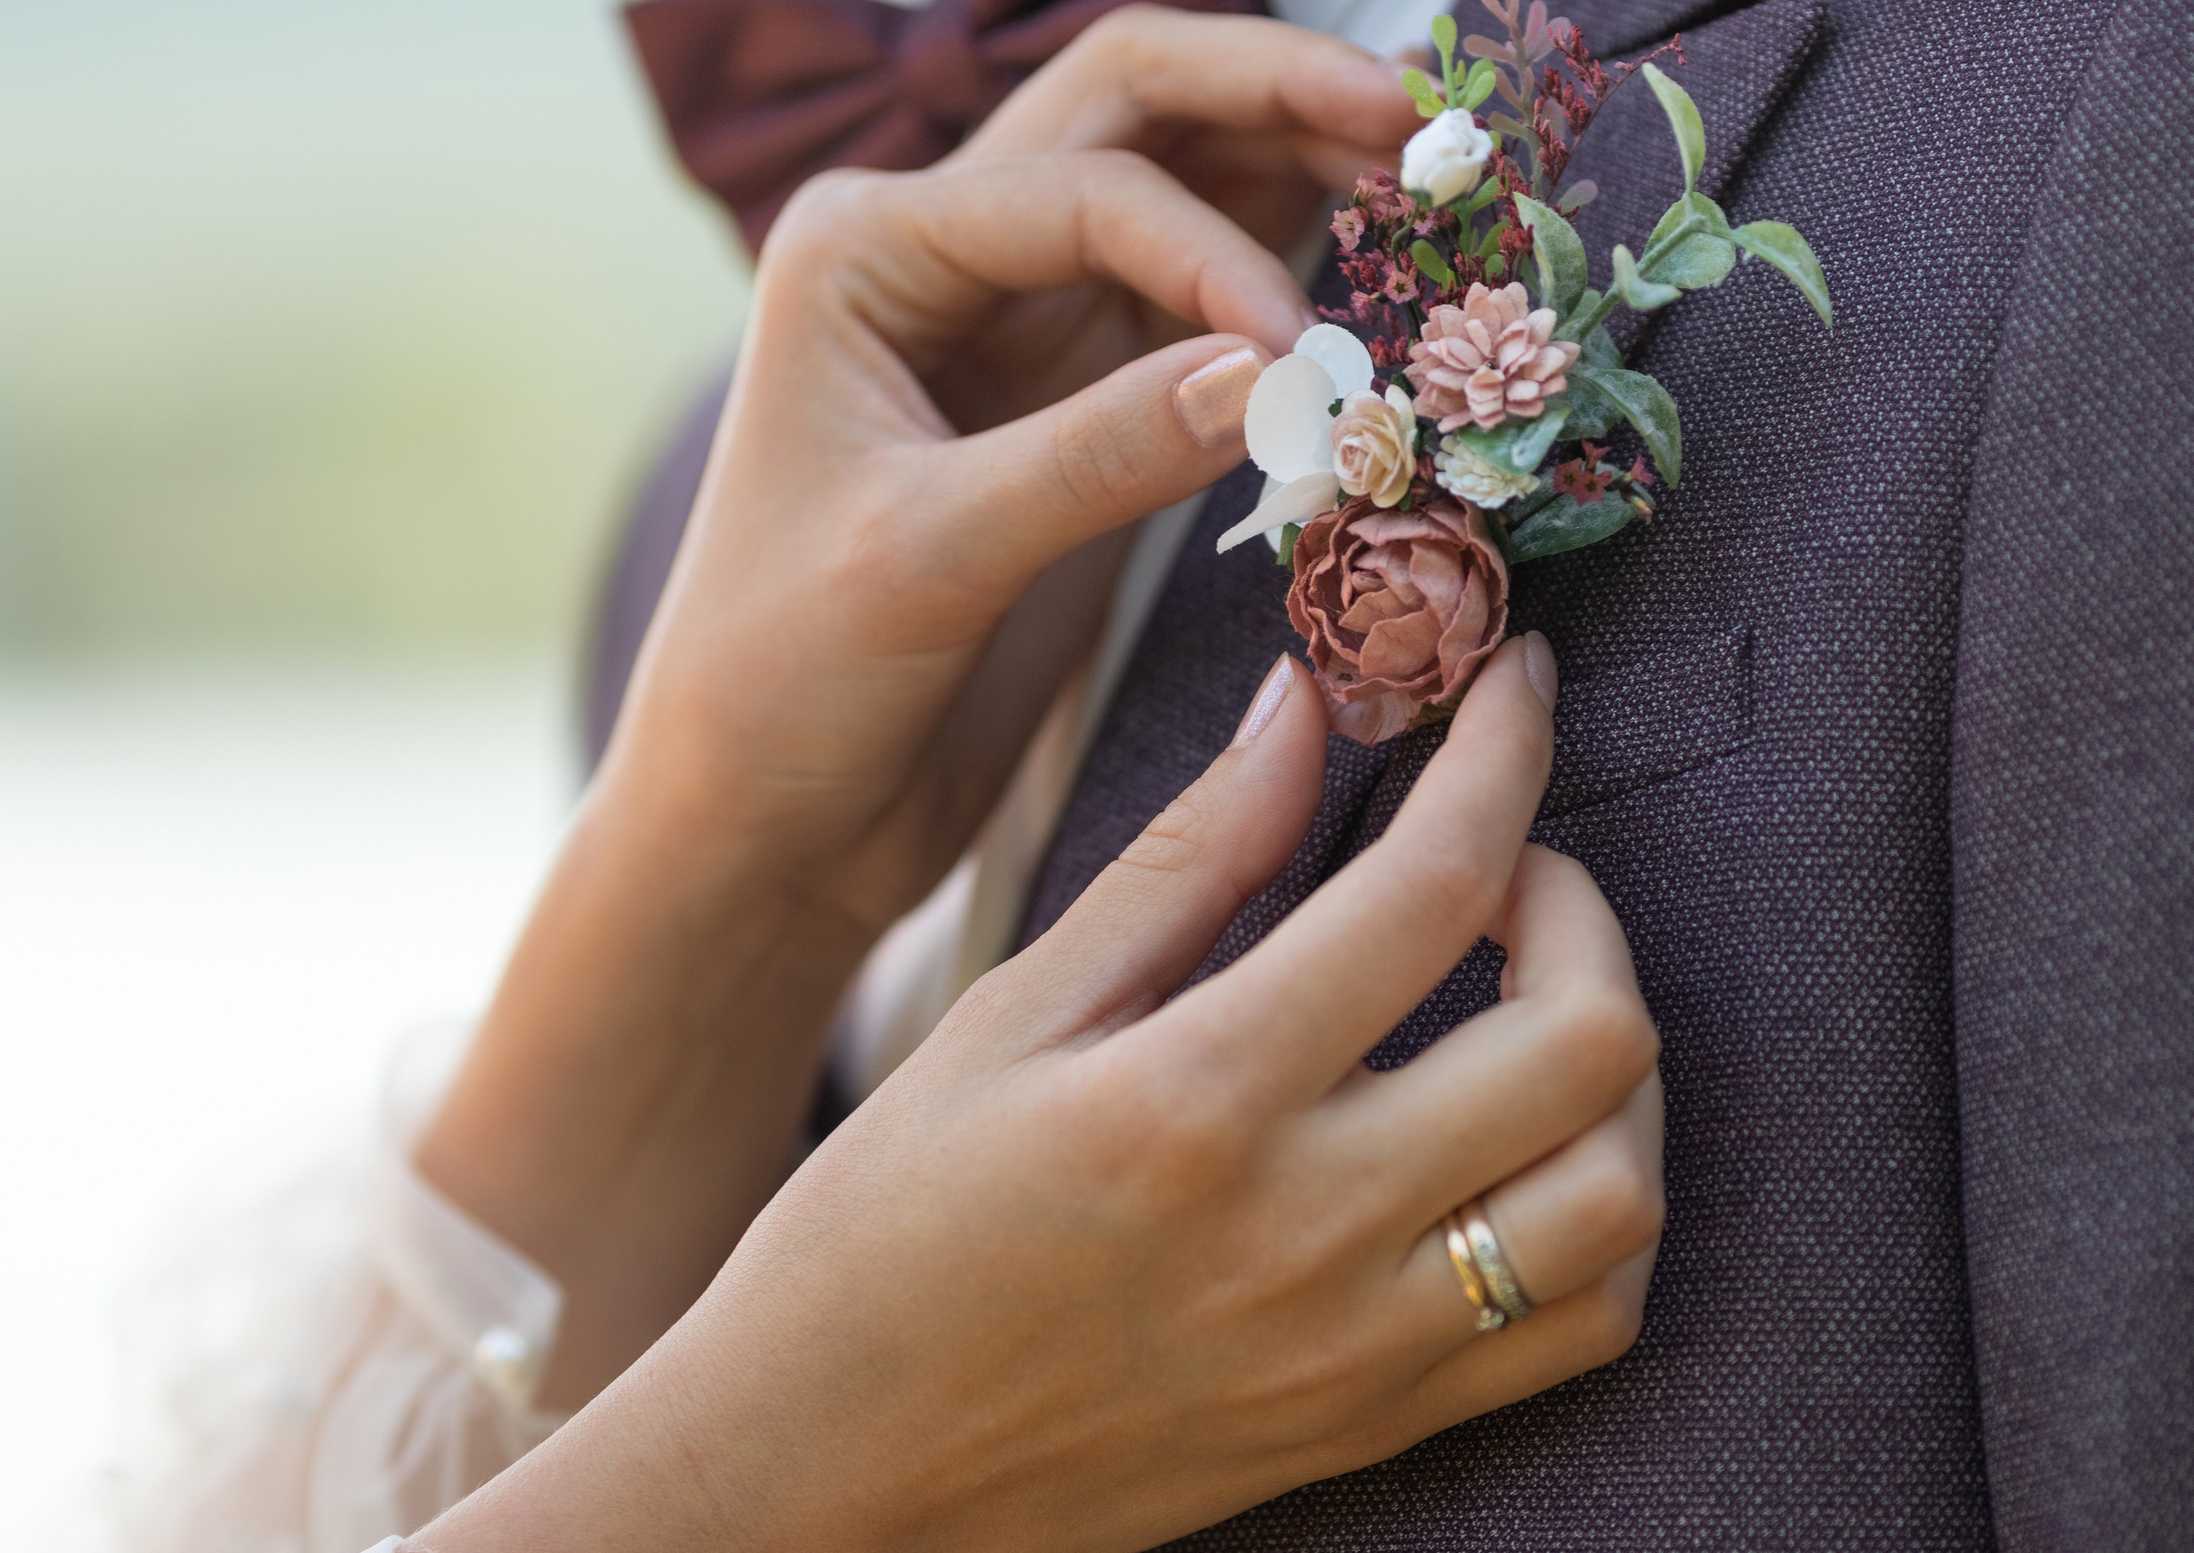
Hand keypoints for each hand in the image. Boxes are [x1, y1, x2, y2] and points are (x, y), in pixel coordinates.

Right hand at [399, 638, 1665, 1552]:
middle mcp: (1309, 1230)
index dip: (1505, 752)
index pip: (1434, 885)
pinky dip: (1599, 1216)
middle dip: (1580, 905)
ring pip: (1622, 1192)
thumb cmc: (881, 1232)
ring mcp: (1359, 1349)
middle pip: (1586, 1038)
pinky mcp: (1375, 1428)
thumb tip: (1306, 707)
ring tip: (1520, 1011)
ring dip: (1611, 1067)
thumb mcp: (1008, 1015)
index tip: (1518, 685)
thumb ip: (1185, 860)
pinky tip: (1515, 1154)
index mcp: (1196, 1097)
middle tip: (1495, 874)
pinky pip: (1587, 1327)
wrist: (829, 1477)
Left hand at [420, 41, 1406, 1405]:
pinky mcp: (1076, 411)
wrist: (765, 817)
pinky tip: (1374, 276)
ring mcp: (1015, 327)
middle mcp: (938, 255)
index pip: (1082, 190)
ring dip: (1293, 171)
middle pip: (1131, 112)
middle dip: (1270, 94)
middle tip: (1417, 119)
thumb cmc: (782, 682)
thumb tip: (1284, 375)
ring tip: (1428, 176)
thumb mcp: (927, 559)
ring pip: (1178, 192)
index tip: (1303, 359)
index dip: (1210, 254)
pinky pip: (1197, 311)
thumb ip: (1096, 457)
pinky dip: (1284, 283)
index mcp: (864, 249)